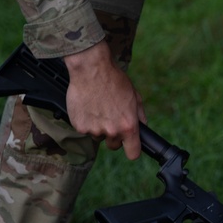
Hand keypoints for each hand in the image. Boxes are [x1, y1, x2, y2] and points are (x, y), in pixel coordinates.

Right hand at [63, 42, 145, 158]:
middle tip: (111, 119)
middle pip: (113, 146)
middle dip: (114, 136)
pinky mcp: (79, 126)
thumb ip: (139, 115)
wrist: (91, 69)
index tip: (130, 147)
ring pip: (98, 136)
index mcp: (128, 126)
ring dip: (99, 127)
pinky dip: (86, 121)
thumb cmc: (114, 80)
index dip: (132, 150)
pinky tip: (88, 106)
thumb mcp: (135, 96)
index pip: (133, 153)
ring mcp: (94, 130)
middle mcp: (112, 131)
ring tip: (98, 107)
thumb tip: (142, 127)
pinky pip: (85, 129)